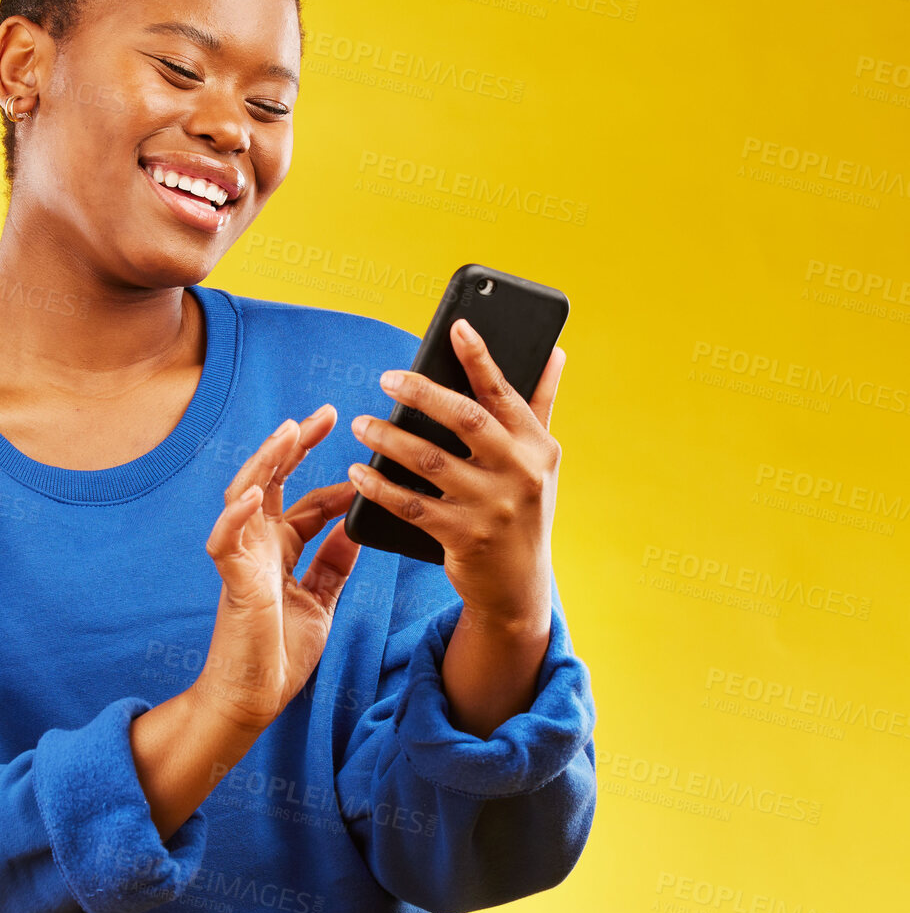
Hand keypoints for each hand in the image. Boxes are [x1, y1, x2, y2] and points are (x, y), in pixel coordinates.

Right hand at [196, 406, 362, 731]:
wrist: (253, 697)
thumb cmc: (280, 652)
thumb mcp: (321, 600)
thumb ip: (334, 563)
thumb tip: (356, 528)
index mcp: (281, 550)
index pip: (307, 503)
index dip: (334, 483)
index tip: (366, 467)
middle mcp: (259, 545)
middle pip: (274, 481)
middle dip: (296, 446)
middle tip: (326, 415)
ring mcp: (242, 558)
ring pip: (245, 494)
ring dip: (265, 462)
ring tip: (288, 433)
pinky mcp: (231, 578)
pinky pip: (226, 540)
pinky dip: (237, 514)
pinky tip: (256, 492)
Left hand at [347, 319, 566, 627]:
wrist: (519, 586)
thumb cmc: (524, 508)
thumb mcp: (540, 461)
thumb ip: (540, 406)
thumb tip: (555, 352)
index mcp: (536, 445)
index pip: (503, 392)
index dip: (479, 358)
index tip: (456, 326)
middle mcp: (519, 473)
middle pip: (465, 420)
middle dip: (423, 394)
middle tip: (387, 379)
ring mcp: (492, 507)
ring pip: (430, 461)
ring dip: (389, 439)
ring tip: (361, 425)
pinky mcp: (464, 538)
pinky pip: (412, 505)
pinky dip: (380, 487)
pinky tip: (357, 473)